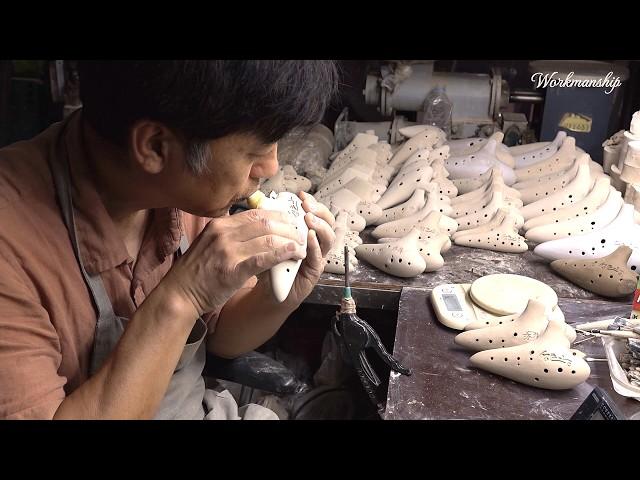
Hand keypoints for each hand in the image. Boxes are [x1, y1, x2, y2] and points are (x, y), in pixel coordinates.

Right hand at [164, 208, 306, 317]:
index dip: (279, 216)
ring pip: (268, 239)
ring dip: (290, 241)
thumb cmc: (196, 272)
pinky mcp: (233, 270)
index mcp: (219, 225)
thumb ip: (230, 233)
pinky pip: (263, 258)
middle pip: (266, 223)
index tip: (292, 222)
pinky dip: (282, 254)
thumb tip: (256, 227)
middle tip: (301, 234)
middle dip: (289, 227)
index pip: (257, 213)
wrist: (179, 294)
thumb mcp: (209, 242)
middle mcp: (223, 233)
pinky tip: (294, 253)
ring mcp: (228, 251)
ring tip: (302, 246)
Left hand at [279, 191, 335, 307]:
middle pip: (329, 223)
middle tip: (307, 206)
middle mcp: (316, 243)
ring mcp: (318, 257)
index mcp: (308, 232)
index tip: (301, 195)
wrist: (270, 290)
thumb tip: (264, 202)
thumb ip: (271, 224)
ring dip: (320, 226)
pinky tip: (309, 237)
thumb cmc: (271, 263)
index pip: (317, 213)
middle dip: (320, 211)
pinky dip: (315, 246)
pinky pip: (319, 257)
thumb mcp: (269, 240)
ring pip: (329, 239)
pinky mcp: (315, 271)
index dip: (312, 203)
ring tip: (309, 219)